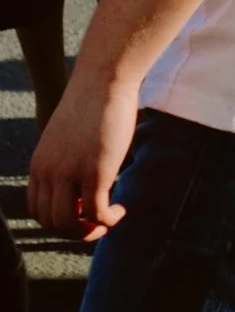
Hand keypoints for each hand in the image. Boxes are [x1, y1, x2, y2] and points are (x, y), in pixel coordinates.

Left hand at [28, 67, 140, 239]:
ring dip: (90, 230)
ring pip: (70, 223)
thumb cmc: (93, 102)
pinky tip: (121, 211)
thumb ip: (67, 157)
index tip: (82, 214)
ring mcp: (69, 174)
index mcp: (40, 165)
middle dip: (75, 231)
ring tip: (109, 221)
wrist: (103, 81)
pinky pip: (97, 212)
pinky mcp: (95, 172)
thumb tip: (82, 171)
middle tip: (97, 224)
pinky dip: (109, 219)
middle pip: (51, 222)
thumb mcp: (68, 136)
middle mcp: (49, 173)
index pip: (37, 210)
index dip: (59, 221)